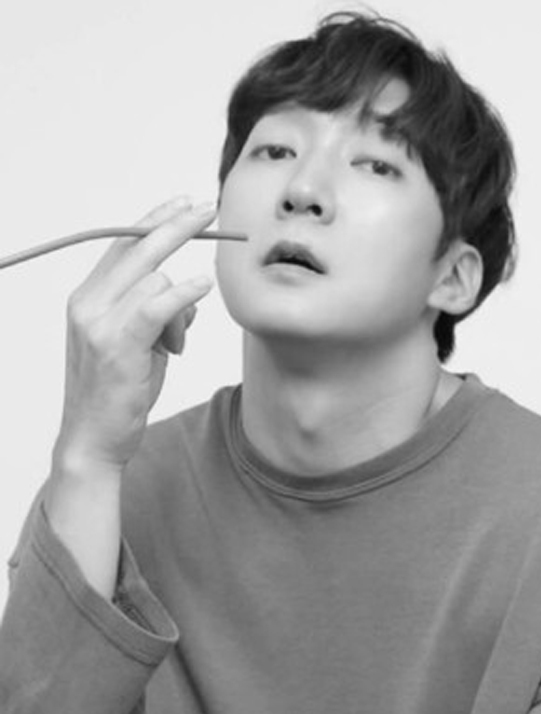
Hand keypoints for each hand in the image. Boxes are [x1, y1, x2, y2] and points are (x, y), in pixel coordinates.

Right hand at [52, 197, 217, 476]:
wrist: (95, 439)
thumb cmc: (121, 392)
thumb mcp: (142, 343)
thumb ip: (159, 311)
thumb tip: (191, 291)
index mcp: (87, 298)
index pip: (122, 245)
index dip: (153, 221)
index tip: (183, 203)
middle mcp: (87, 303)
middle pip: (137, 248)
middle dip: (176, 225)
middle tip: (209, 208)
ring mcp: (99, 323)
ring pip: (153, 279)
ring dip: (181, 306)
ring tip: (175, 344)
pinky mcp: (118, 345)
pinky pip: (156, 305)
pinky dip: (183, 292)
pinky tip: (203, 284)